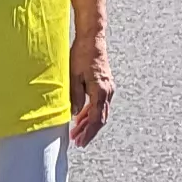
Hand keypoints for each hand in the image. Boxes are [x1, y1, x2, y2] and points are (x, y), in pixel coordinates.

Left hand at [67, 32, 115, 147]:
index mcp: (101, 92)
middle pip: (100, 118)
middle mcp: (108, 92)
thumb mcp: (74, 77)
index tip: (82, 142)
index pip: (96, 119)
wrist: (92, 39)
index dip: (89, 133)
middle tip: (78, 141)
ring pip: (100, 111)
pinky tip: (82, 117)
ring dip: (89, 122)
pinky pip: (99, 103)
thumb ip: (75, 97)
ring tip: (77, 131)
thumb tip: (76, 114)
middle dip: (89, 131)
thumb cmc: (81, 55)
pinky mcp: (105, 84)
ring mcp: (108, 88)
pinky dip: (91, 112)